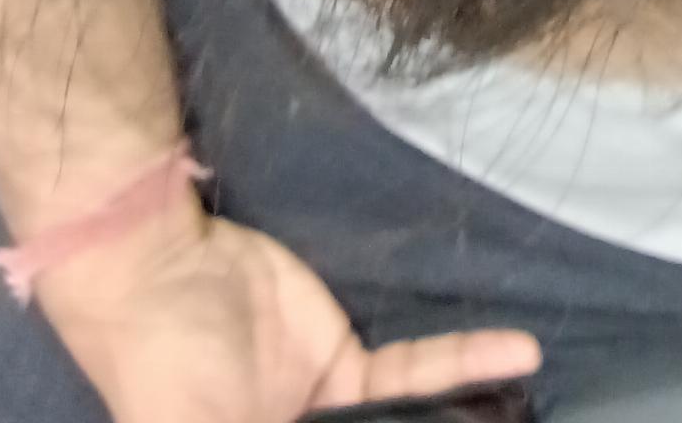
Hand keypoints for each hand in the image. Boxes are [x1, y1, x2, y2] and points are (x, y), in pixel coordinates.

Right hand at [34, 209, 540, 422]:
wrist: (160, 273)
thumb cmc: (165, 374)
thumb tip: (328, 419)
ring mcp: (324, 409)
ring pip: (406, 421)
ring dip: (463, 415)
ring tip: (521, 409)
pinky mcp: (347, 359)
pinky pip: (415, 372)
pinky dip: (466, 362)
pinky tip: (516, 355)